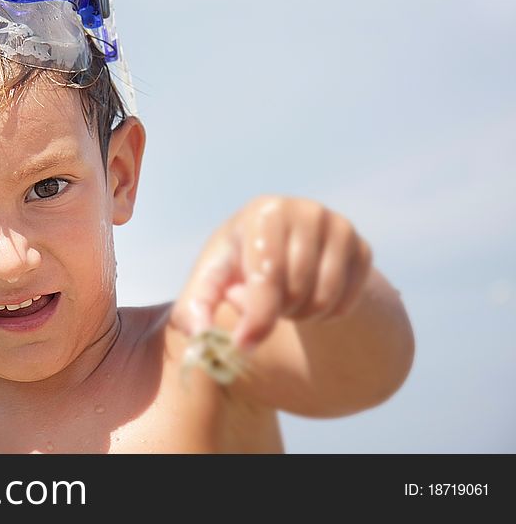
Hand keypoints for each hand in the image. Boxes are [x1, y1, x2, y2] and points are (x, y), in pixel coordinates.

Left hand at [171, 196, 373, 353]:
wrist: (278, 246)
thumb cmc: (237, 265)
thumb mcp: (209, 280)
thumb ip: (195, 307)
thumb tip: (200, 337)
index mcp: (264, 213)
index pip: (268, 275)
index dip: (257, 317)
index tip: (244, 346)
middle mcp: (306, 211)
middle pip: (296, 291)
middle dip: (276, 313)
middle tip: (264, 305)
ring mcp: (339, 227)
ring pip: (324, 299)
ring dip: (300, 316)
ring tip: (284, 302)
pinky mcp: (362, 247)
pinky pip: (348, 302)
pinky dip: (326, 315)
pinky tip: (308, 299)